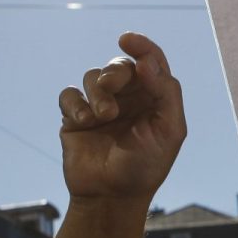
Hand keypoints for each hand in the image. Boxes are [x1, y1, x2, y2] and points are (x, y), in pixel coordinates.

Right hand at [57, 34, 186, 203]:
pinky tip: (83, 121)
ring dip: (97, 93)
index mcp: (153, 97)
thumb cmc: (145, 166)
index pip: (150, 60)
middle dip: (115, 74)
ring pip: (92, 76)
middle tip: (111, 89)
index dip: (141, 45)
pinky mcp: (75, 117)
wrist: (111, 197)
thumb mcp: (169, 130)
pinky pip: (69, 95)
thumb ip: (165, 92)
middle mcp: (127, 98)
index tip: (127, 40)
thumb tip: (146, 62)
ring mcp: (99, 106)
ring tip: (102, 118)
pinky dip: (75, 104)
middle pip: (118, 66)